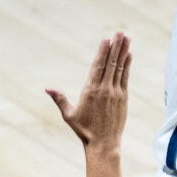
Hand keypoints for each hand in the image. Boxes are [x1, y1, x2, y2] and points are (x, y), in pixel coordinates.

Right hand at [46, 31, 131, 151]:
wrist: (103, 144)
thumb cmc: (84, 130)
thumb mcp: (69, 115)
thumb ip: (60, 99)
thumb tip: (47, 88)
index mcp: (90, 91)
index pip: (97, 66)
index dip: (103, 51)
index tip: (106, 39)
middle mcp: (104, 90)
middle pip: (110, 63)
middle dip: (115, 46)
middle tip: (120, 32)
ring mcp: (115, 93)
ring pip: (119, 68)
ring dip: (123, 52)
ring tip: (127, 38)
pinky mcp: (123, 98)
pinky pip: (124, 78)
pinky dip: (127, 66)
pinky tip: (129, 55)